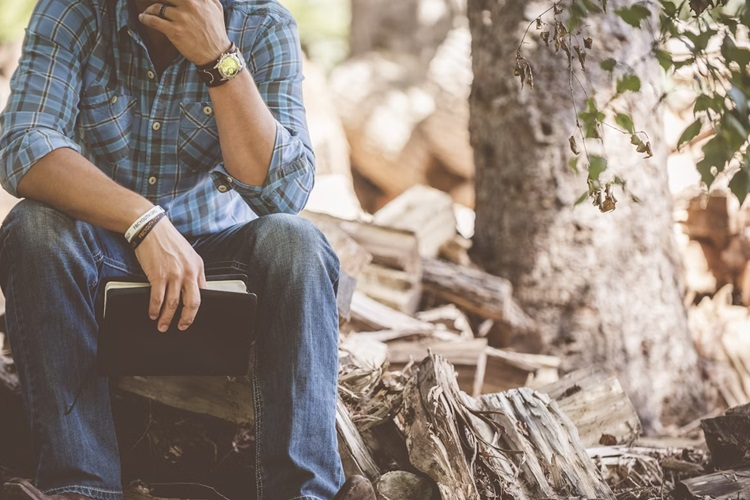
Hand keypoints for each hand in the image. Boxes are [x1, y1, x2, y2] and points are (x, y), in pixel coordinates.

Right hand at [134, 217, 206, 331]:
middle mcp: (188, 272)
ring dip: (167, 318)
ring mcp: (173, 275)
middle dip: (186, 319)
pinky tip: (152, 314)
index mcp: (198, 267)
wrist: (151, 228)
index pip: (202, 293)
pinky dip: (154, 309)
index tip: (191, 316)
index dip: (197, 308)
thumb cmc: (169, 240)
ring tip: (162, 325)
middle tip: (181, 327)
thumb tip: (196, 289)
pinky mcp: (157, 276)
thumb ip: (194, 271)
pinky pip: (157, 298)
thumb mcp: (189, 254)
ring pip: (173, 304)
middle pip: (192, 303)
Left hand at [139, 0, 230, 65]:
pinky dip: (145, 18)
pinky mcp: (174, 31)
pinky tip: (143, 18)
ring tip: (148, 11)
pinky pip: (154, 21)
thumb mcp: (216, 8)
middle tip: (154, 2)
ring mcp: (181, 18)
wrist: (216, 54)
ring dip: (150, 9)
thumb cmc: (216, 31)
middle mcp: (190, 5)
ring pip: (157, 7)